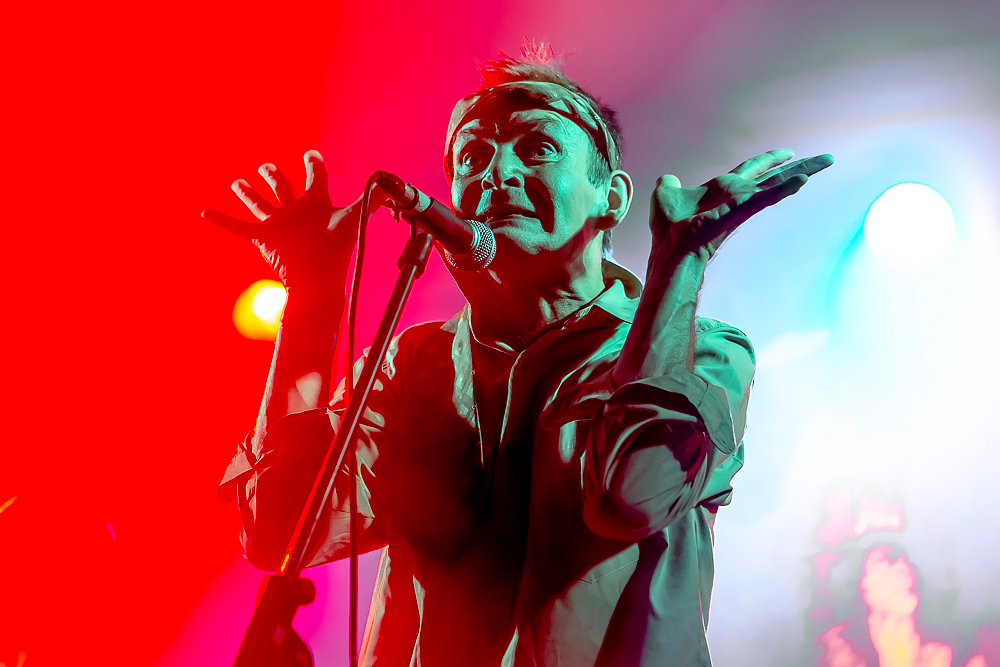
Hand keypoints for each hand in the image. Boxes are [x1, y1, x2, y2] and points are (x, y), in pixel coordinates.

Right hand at [203, 150, 362, 294]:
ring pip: (260, 204)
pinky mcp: (264, 238)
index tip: (311, 154)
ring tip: (238, 183)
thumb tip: (392, 183)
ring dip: (248, 193)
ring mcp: (280, 225)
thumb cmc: (338, 250)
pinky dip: (221, 221)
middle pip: (284, 188)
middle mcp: (297, 212)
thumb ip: (374, 199)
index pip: (315, 178)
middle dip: (275, 176)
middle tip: (267, 168)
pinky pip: (238, 228)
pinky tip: (205, 213)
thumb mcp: (356, 217)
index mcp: (318, 204)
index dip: (313, 164)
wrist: (319, 278)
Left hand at [650, 149, 833, 258]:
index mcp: (722, 190)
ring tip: (826, 161)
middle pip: (774, 175)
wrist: (671, 246)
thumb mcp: (665, 195)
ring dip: (802, 172)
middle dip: (799, 166)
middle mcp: (737, 194)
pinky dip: (785, 188)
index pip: (750, 170)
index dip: (768, 161)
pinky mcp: (743, 209)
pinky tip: (804, 179)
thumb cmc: (668, 227)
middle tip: (825, 159)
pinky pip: (768, 196)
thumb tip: (667, 178)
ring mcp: (742, 202)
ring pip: (778, 183)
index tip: (786, 153)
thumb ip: (669, 184)